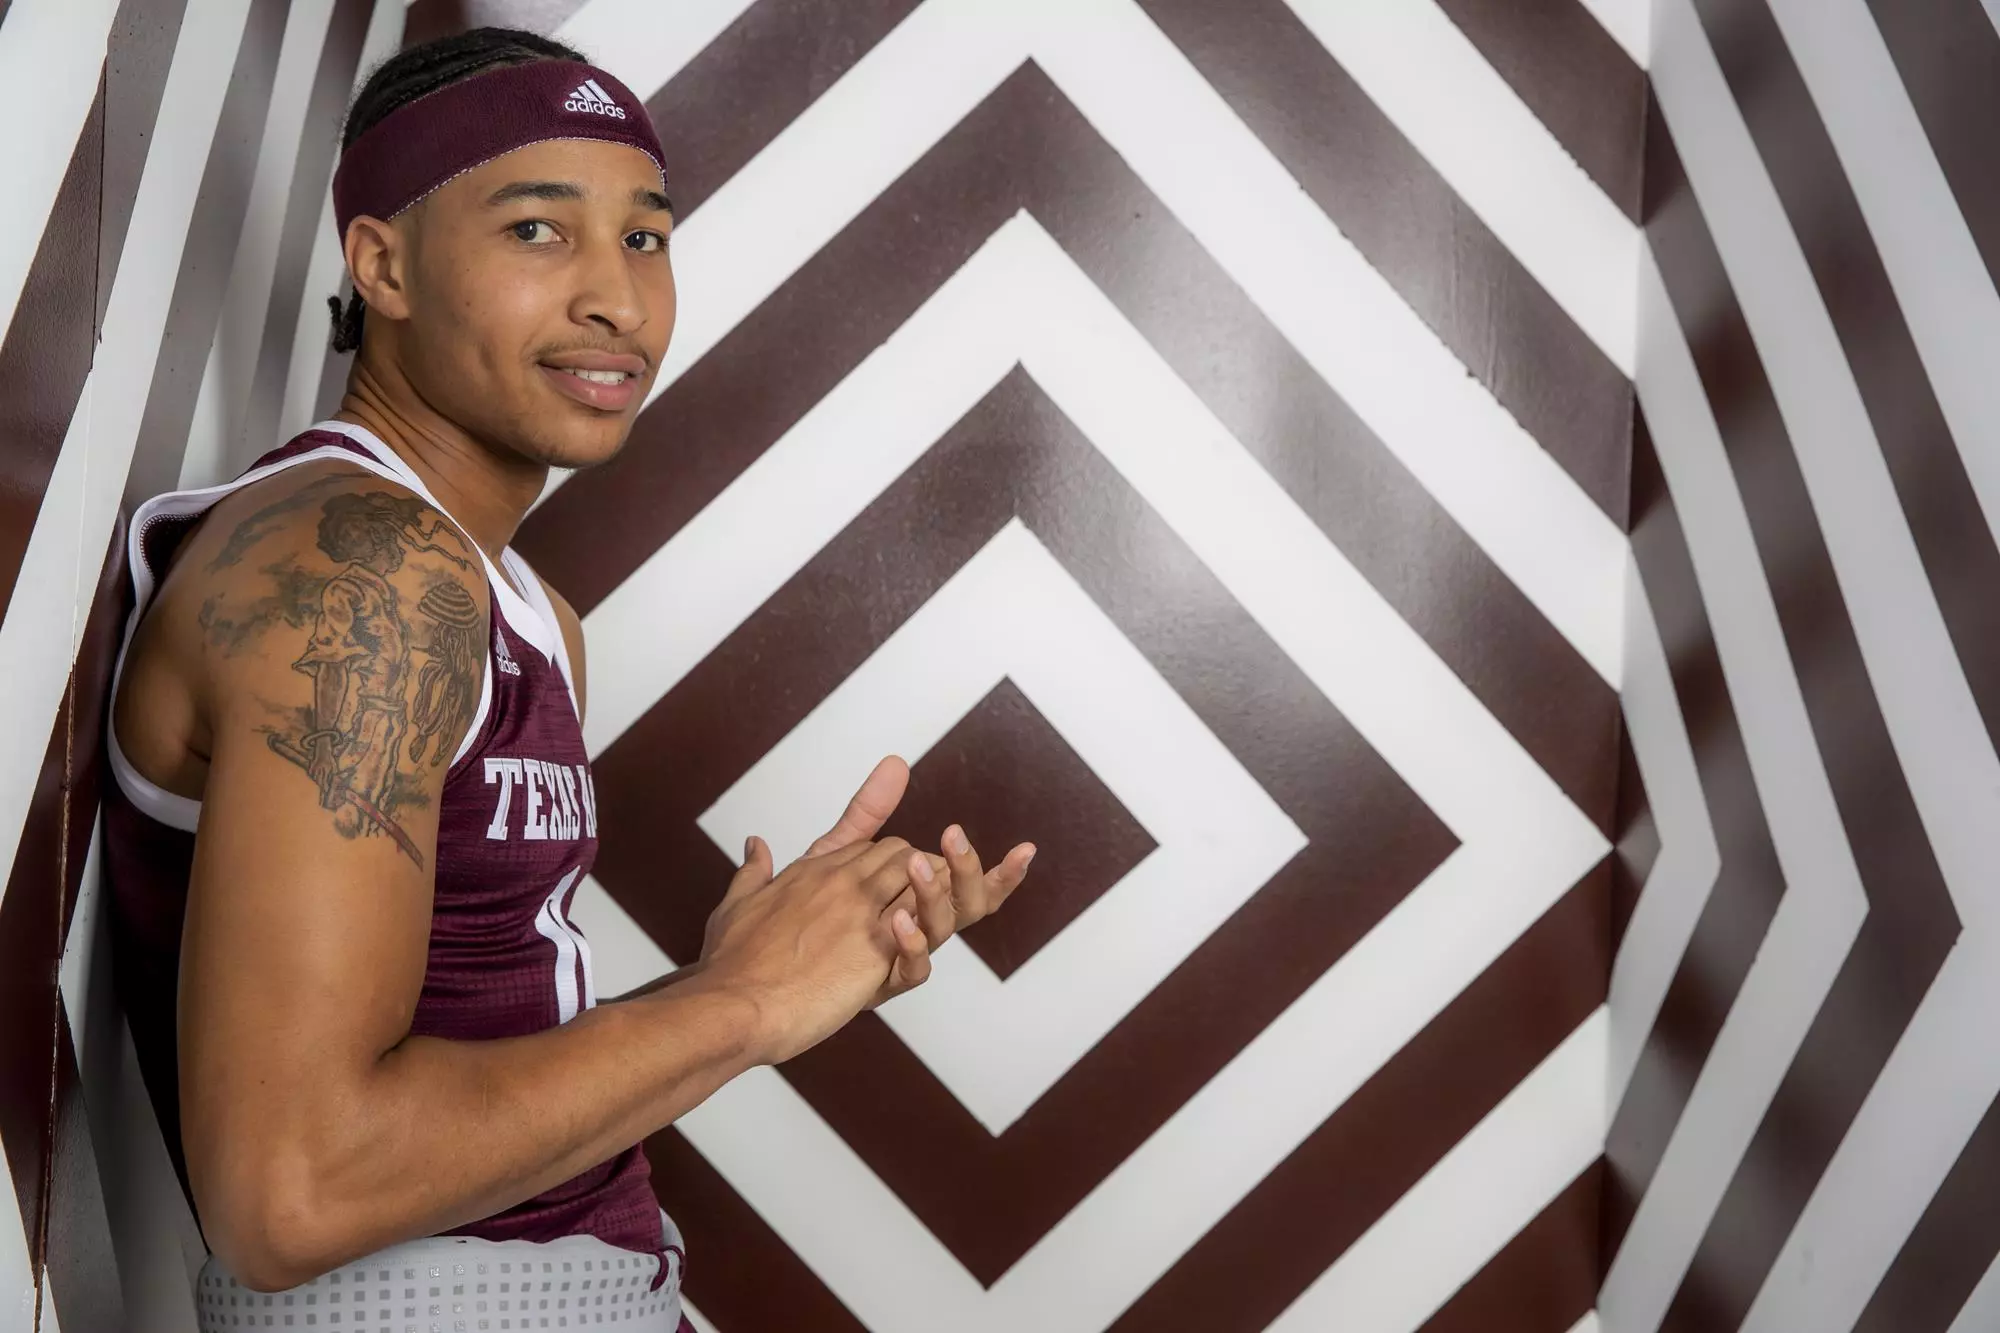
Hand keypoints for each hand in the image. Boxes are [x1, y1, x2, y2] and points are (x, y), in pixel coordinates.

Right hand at [695, 834, 932, 1064]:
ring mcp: (860, 911)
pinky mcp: (875, 948)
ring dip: (929, 893)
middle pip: (897, 852)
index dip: (882, 861)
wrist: (734, 1006)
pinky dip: (927, 929)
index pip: (863, 845)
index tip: (889, 881)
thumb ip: (752, 871)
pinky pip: (921, 925)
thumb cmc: (728, 966)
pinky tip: (921, 944)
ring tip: (928, 918)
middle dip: (915, 869)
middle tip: (918, 900)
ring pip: (916, 875)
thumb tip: (755, 843)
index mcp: (809, 871)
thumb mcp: (735, 905)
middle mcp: (838, 881)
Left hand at [798, 756, 1035, 1007]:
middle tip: (953, 837)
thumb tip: (896, 761)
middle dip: (968, 871)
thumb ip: (868, 813)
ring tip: (917, 865)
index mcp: (912, 904)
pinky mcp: (876, 985)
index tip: (1026, 849)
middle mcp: (912, 931)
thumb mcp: (834, 855)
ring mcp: (895, 957)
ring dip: (935, 894)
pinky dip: (910, 945)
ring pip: (940, 930)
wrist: (752, 987)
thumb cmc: (795, 921)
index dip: (1000, 872)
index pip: (968, 886)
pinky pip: (909, 970)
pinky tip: (896, 920)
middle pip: (963, 906)